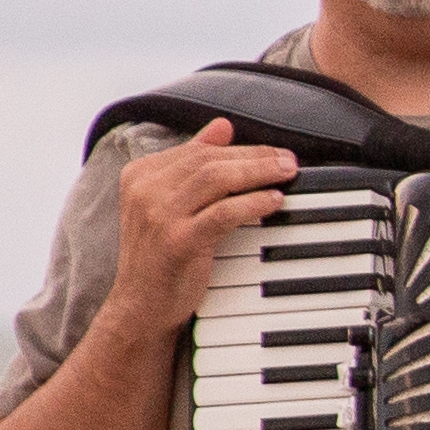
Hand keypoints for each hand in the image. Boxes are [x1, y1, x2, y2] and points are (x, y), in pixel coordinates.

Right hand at [109, 118, 303, 333]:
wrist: (141, 305)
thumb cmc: (161, 253)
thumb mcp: (169, 201)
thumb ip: (192, 162)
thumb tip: (222, 125)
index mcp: (140, 174)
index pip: (199, 151)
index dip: (241, 148)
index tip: (273, 151)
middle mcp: (145, 189)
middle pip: (211, 161)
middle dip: (256, 157)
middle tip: (288, 161)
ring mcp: (159, 215)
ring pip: (218, 179)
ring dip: (259, 173)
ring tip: (287, 175)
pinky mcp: (178, 240)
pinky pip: (224, 212)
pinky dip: (254, 203)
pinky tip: (274, 201)